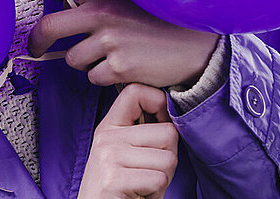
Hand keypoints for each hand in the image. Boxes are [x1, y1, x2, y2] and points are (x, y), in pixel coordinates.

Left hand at [0, 0, 219, 87]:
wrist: (197, 46)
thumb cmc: (157, 20)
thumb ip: (92, 0)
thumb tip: (60, 11)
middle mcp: (100, 10)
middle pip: (47, 29)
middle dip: (37, 43)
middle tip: (36, 48)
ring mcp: (108, 40)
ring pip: (72, 59)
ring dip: (86, 62)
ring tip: (114, 53)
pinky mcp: (117, 67)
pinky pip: (93, 77)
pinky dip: (105, 77)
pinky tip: (126, 66)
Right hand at [79, 83, 178, 198]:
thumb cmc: (121, 190)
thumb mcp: (125, 154)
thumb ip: (142, 132)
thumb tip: (173, 112)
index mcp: (109, 127)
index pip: (136, 92)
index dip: (160, 103)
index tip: (162, 124)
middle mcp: (106, 138)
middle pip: (167, 133)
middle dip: (168, 158)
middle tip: (148, 173)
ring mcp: (108, 157)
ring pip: (168, 159)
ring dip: (163, 179)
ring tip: (142, 185)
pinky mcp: (114, 179)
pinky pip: (158, 179)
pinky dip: (155, 193)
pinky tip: (139, 195)